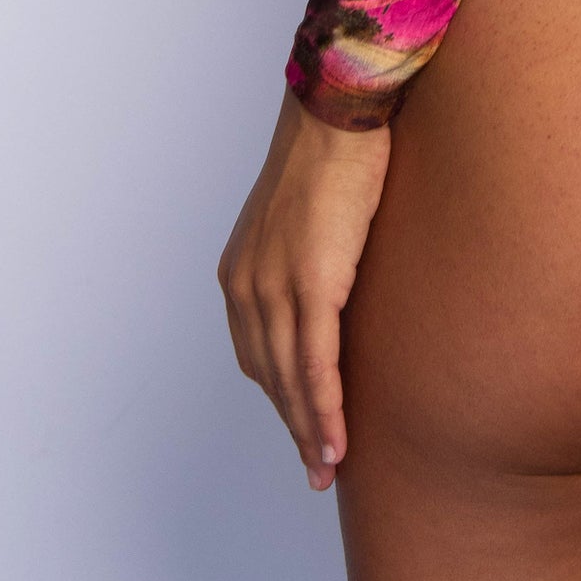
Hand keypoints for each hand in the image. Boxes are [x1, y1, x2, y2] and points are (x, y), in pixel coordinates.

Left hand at [218, 93, 390, 489]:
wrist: (337, 111)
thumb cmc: (334, 152)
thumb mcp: (308, 217)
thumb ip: (311, 257)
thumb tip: (339, 283)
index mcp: (241, 271)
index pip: (258, 353)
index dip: (281, 397)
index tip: (301, 429)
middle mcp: (246, 285)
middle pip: (268, 376)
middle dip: (292, 426)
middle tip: (317, 469)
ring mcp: (274, 287)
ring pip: (290, 381)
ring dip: (310, 431)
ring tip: (329, 468)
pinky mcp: (310, 283)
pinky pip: (316, 363)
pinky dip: (324, 408)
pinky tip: (335, 441)